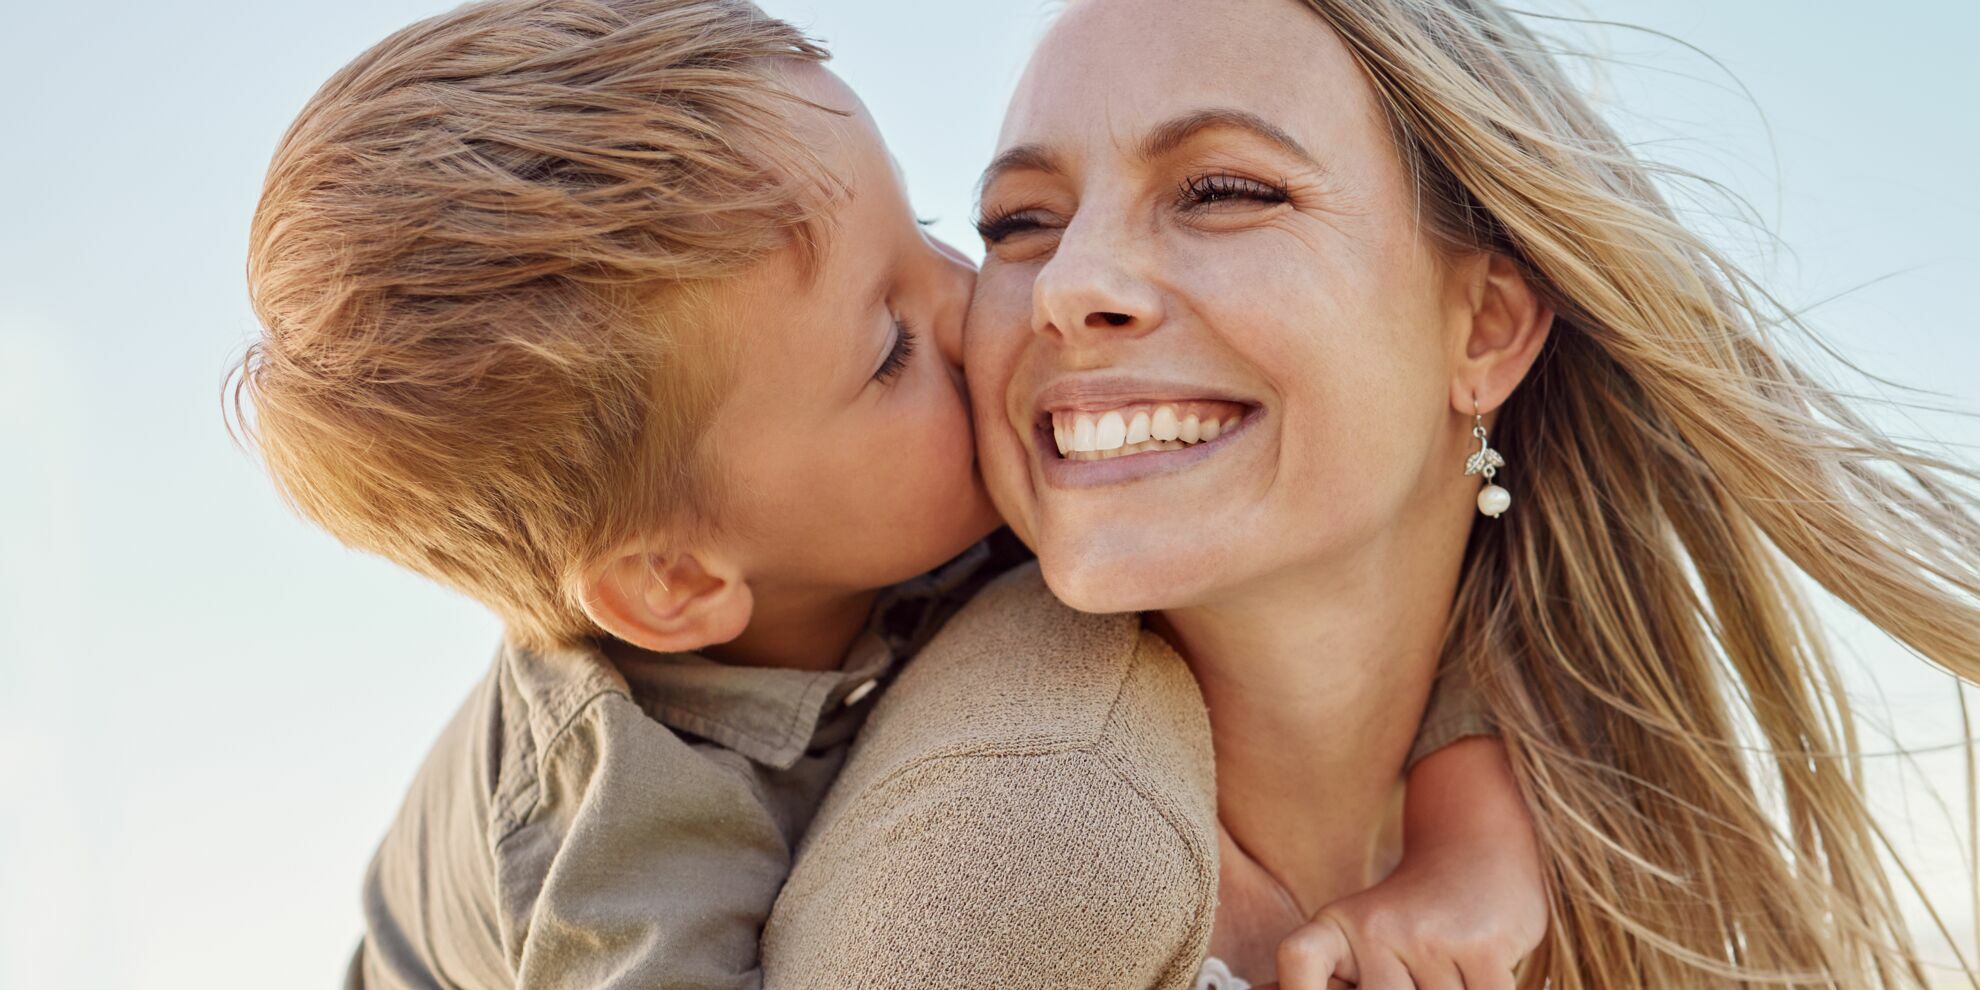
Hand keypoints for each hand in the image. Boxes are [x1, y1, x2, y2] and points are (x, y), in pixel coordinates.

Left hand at [1259, 738, 1546, 989]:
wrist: (1476, 851)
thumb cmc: (1410, 918)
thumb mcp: (1357, 937)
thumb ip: (1325, 972)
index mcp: (1336, 930)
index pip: (1300, 959)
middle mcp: (1376, 929)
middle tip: (1413, 974)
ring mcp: (1429, 936)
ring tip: (1447, 971)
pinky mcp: (1482, 945)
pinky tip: (1478, 972)